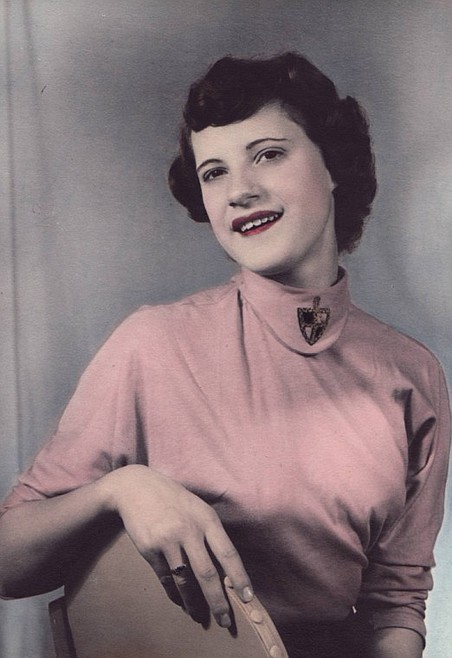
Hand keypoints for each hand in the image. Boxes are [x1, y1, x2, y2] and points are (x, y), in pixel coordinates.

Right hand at [102, 465, 252, 626]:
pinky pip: (165, 578)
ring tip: (200, 615)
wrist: (135, 488)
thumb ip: (210, 532)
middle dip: (218, 601)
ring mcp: (168, 541)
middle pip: (207, 573)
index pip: (228, 553)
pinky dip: (174, 593)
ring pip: (185, 581)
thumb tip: (225, 569)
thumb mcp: (197, 507)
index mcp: (206, 519)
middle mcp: (189, 530)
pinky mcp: (150, 549)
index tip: (248, 597)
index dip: (239, 577)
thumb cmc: (173, 499)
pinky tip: (180, 601)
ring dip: (194, 603)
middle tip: (226, 621)